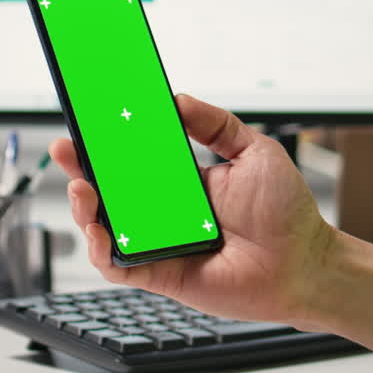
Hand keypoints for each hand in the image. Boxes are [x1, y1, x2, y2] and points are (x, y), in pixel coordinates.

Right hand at [51, 94, 338, 328]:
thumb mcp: (254, 150)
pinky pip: (119, 266)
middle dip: (80, 169)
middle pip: (108, 189)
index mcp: (180, 180)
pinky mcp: (160, 273)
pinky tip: (100, 232)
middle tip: (66, 149)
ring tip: (82, 188)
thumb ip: (215, 123)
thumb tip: (177, 99)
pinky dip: (101, 251)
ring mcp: (159, 242)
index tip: (89, 119)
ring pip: (104, 226)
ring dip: (84, 207)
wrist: (306, 264)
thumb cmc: (287, 214)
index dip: (106, 140)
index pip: (133, 156)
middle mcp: (164, 210)